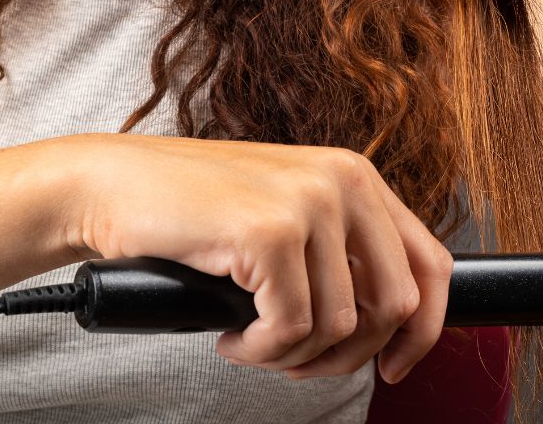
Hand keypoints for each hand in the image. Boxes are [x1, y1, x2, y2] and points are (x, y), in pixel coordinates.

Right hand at [64, 133, 452, 382]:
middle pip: (396, 305)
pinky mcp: (270, 233)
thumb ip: (338, 254)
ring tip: (252, 339)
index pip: (431, 263)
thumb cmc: (194, 210)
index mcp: (355, 178)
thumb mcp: (287, 218)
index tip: (395, 364)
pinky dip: (261, 350)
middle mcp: (344, 182)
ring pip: (340, 326)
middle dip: (352, 354)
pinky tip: (233, 336)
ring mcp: (309, 204)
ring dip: (293, 354)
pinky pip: (290, 329)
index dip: (424, 328)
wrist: (112, 185)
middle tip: (300, 362)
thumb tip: (384, 325)